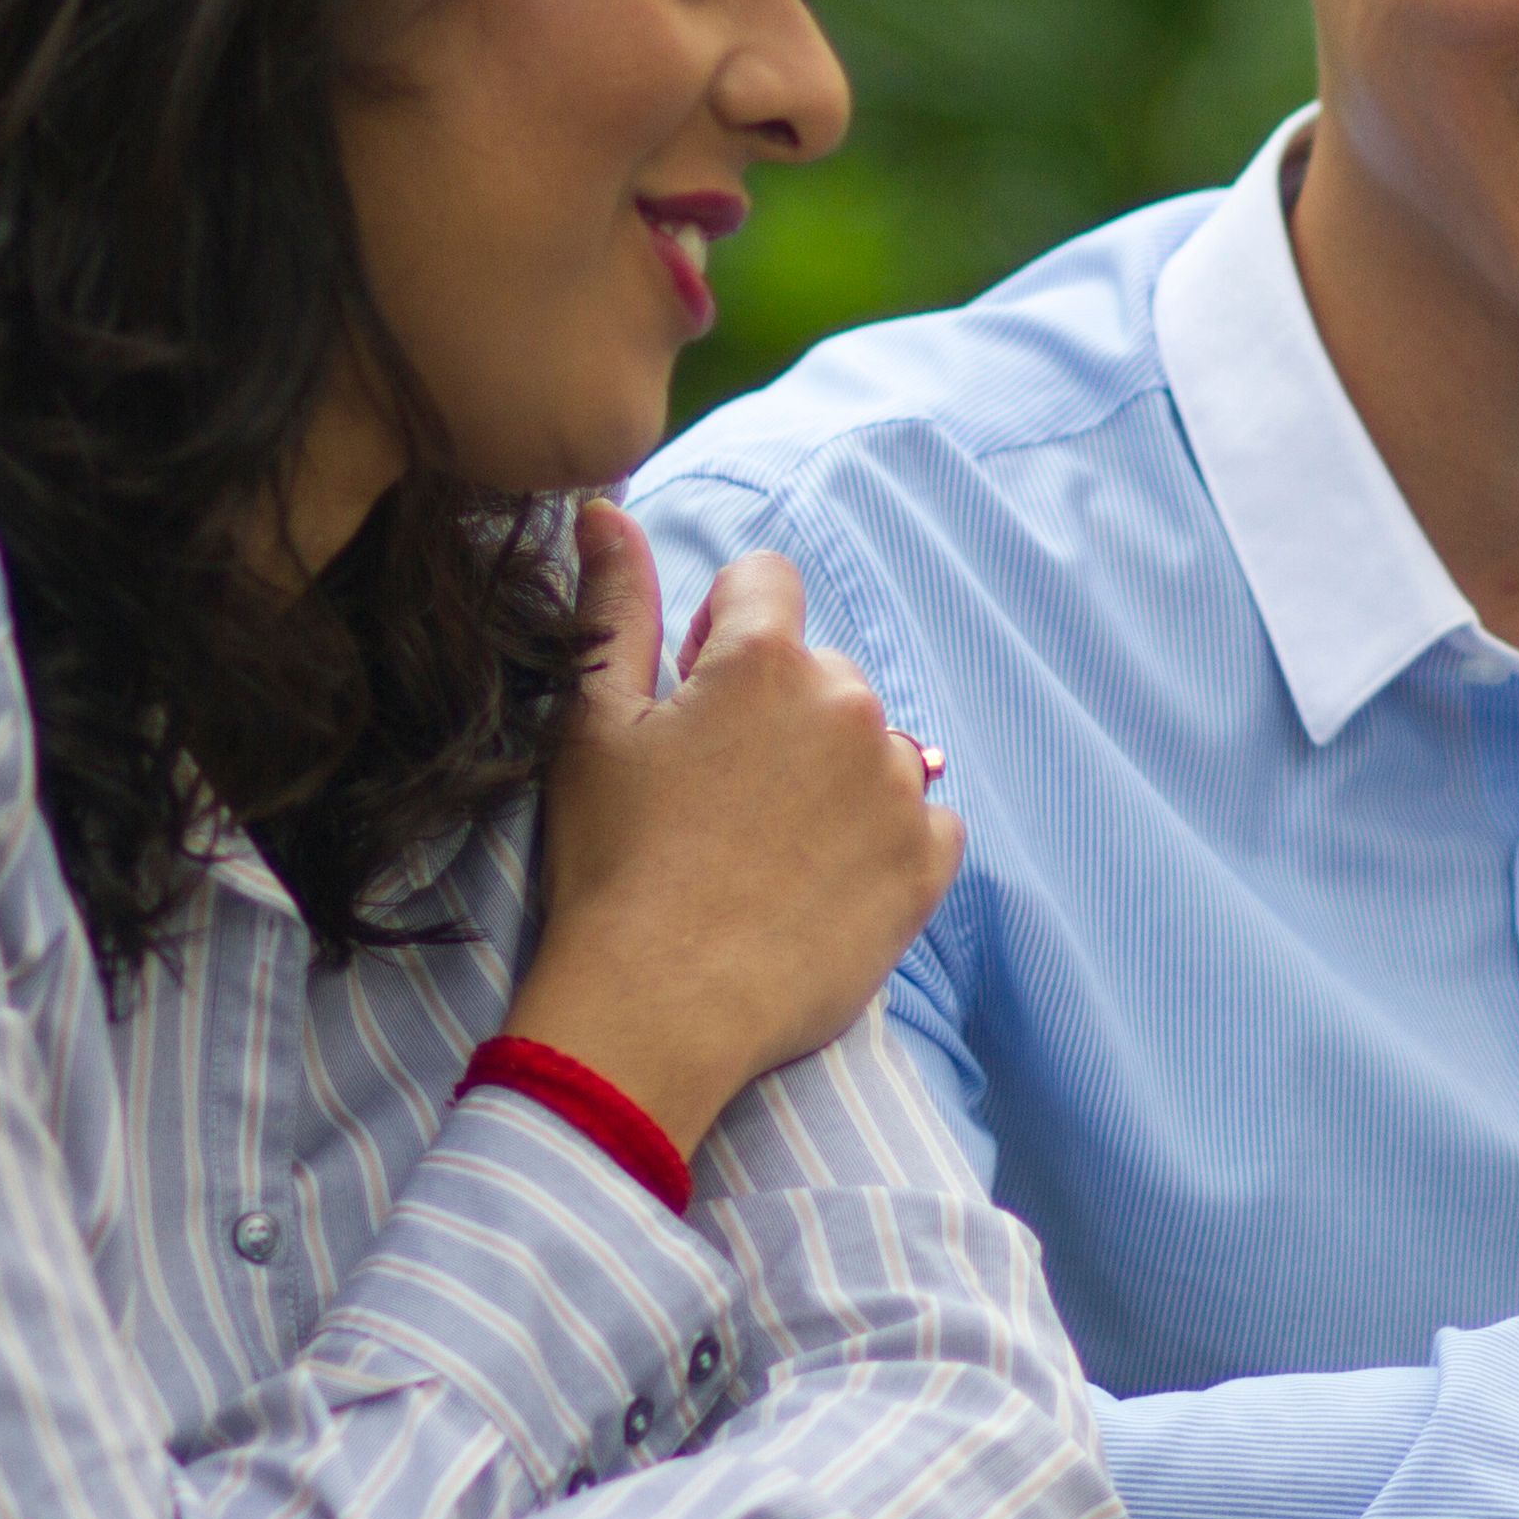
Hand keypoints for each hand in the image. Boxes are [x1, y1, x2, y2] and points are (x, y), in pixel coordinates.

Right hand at [504, 501, 962, 1159]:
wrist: (657, 1008)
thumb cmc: (611, 864)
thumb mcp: (591, 724)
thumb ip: (613, 605)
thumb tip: (605, 510)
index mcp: (765, 659)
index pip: (765, 582)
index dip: (719, 633)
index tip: (692, 702)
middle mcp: (850, 705)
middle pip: (821, 672)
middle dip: (779, 714)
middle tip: (719, 800)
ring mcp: (898, 785)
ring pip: (872, 746)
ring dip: (832, 777)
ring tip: (765, 852)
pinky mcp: (927, 863)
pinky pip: (923, 819)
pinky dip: (882, 840)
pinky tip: (819, 883)